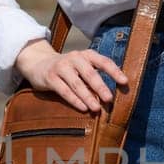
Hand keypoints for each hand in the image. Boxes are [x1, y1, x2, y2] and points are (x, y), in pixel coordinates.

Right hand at [15, 38, 129, 113]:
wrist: (38, 63)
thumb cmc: (67, 68)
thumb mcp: (81, 66)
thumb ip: (94, 75)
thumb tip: (113, 93)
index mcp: (86, 55)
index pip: (103, 62)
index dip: (114, 72)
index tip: (125, 82)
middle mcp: (74, 58)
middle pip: (90, 73)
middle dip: (100, 87)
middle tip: (109, 99)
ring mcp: (61, 67)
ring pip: (77, 83)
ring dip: (88, 97)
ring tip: (97, 108)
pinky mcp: (50, 78)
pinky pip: (64, 91)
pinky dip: (74, 100)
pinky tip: (83, 108)